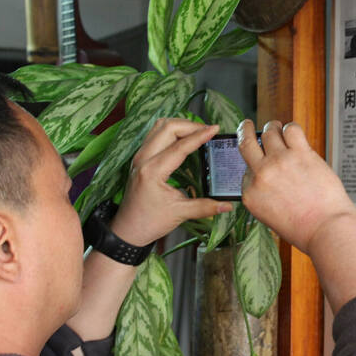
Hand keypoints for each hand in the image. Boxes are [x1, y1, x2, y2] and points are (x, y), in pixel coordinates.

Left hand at [111, 119, 232, 245]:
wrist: (127, 230)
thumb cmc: (149, 222)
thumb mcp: (179, 214)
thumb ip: (205, 207)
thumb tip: (228, 206)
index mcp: (153, 171)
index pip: (180, 146)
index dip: (200, 136)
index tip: (216, 129)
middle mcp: (143, 159)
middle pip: (167, 127)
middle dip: (190, 125)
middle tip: (208, 130)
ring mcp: (140, 157)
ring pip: (159, 127)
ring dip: (179, 125)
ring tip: (198, 131)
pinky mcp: (140, 158)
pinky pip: (155, 134)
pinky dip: (171, 131)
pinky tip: (184, 138)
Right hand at [238, 119, 355, 252]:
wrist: (327, 230)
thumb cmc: (304, 229)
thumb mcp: (271, 216)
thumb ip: (266, 194)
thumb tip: (271, 177)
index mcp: (251, 194)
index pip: (246, 170)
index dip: (256, 164)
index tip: (261, 160)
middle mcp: (261, 175)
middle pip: (246, 143)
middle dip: (246, 131)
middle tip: (248, 125)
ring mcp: (279, 162)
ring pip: (269, 132)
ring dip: (273, 128)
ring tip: (278, 128)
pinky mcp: (300, 153)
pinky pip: (291, 129)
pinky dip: (291, 128)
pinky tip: (294, 133)